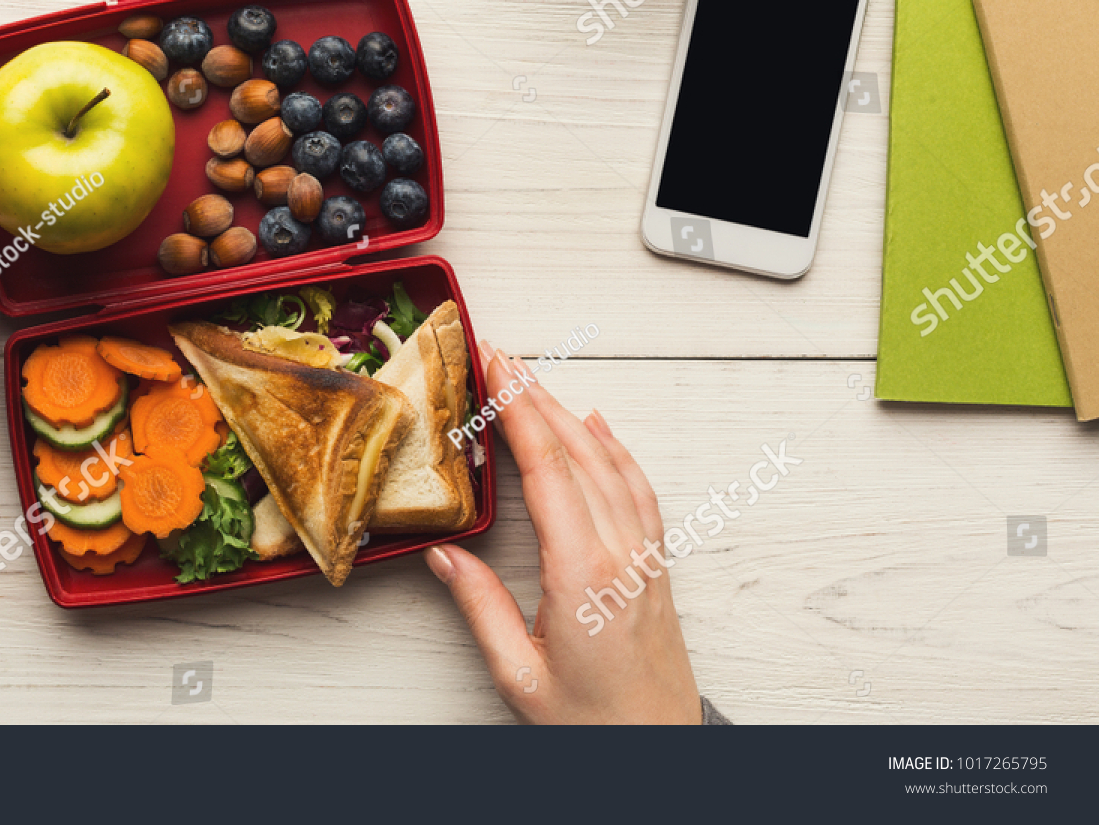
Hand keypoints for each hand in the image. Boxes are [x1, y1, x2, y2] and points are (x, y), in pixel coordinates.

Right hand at [425, 343, 701, 723]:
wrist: (660, 750)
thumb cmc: (594, 723)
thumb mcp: (519, 672)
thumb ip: (480, 608)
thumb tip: (444, 555)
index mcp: (582, 573)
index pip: (546, 468)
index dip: (518, 410)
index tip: (496, 368)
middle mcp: (620, 553)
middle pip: (576, 451)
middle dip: (536, 395)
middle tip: (501, 354)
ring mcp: (643, 555)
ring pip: (609, 463)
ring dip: (569, 413)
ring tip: (535, 379)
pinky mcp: (653, 565)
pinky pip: (637, 489)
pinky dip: (615, 448)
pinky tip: (597, 427)